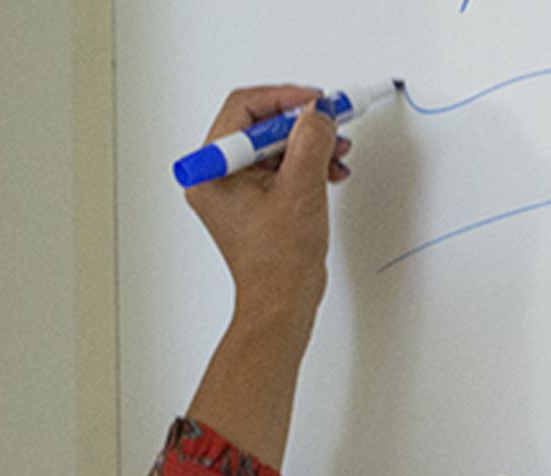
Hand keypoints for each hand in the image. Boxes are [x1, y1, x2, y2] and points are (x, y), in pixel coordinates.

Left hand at [181, 86, 351, 325]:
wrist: (282, 301)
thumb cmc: (278, 261)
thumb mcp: (301, 187)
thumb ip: (311, 139)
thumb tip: (317, 111)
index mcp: (212, 170)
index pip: (244, 109)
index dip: (284, 99)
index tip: (316, 102)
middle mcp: (217, 176)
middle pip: (261, 124)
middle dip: (302, 123)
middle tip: (333, 121)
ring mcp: (234, 189)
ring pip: (275, 145)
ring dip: (310, 144)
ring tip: (338, 152)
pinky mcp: (253, 200)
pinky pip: (280, 166)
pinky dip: (307, 163)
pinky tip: (331, 171)